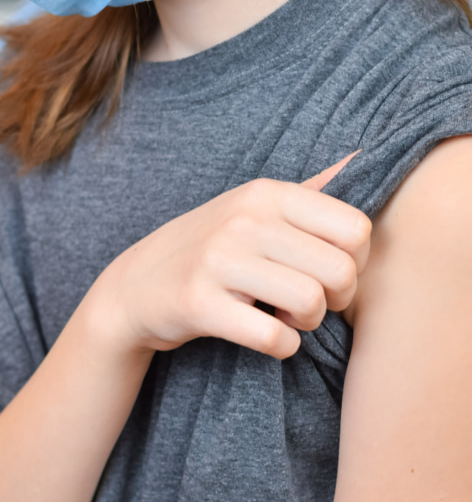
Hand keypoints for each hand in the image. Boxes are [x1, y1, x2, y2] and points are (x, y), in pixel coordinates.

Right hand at [89, 152, 370, 359]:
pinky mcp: (199, 302)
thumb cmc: (212, 247)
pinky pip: (273, 337)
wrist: (140, 283)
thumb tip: (361, 156)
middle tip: (310, 302)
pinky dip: (281, 346)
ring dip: (307, 323)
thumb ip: (307, 191)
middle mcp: (244, 219)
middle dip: (336, 299)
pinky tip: (266, 334)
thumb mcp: (253, 207)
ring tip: (285, 316)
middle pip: (341, 271)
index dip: (355, 261)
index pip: (355, 229)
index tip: (327, 272)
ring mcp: (218, 259)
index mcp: (266, 194)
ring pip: (310, 303)